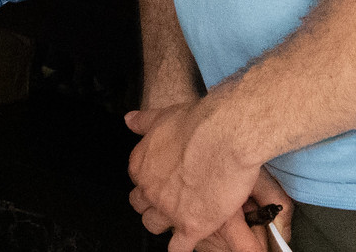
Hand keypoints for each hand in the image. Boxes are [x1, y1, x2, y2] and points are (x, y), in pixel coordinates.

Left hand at [126, 99, 261, 249]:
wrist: (225, 136)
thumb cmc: (199, 123)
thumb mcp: (163, 116)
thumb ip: (144, 122)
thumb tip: (129, 120)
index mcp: (141, 165)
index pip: (138, 182)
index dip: (151, 183)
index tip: (164, 182)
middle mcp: (150, 189)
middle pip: (141, 207)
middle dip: (153, 205)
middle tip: (171, 201)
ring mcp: (168, 210)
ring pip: (154, 226)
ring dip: (165, 225)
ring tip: (180, 220)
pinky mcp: (191, 226)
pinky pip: (178, 248)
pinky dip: (181, 248)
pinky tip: (188, 241)